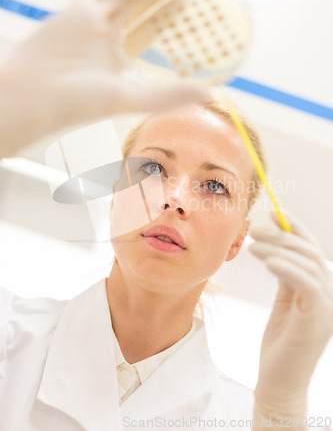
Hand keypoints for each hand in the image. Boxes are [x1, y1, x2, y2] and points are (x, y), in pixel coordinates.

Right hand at [0, 0, 206, 157]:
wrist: (33, 94)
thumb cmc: (76, 103)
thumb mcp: (131, 98)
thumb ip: (168, 96)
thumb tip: (209, 94)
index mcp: (119, 62)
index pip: (150, 35)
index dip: (170, 22)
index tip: (191, 12)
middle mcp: (107, 41)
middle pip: (141, 10)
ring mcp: (91, 24)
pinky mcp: (75, 12)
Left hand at [249, 210, 332, 415]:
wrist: (279, 381)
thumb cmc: (280, 341)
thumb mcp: (284, 300)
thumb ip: (286, 275)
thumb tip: (276, 245)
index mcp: (321, 287)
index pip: (311, 248)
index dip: (295, 227)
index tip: (274, 213)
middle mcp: (329, 294)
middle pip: (309, 252)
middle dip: (282, 236)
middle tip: (255, 229)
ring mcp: (326, 307)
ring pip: (308, 264)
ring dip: (279, 249)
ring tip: (253, 245)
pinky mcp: (316, 320)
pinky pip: (306, 285)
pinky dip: (287, 268)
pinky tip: (268, 261)